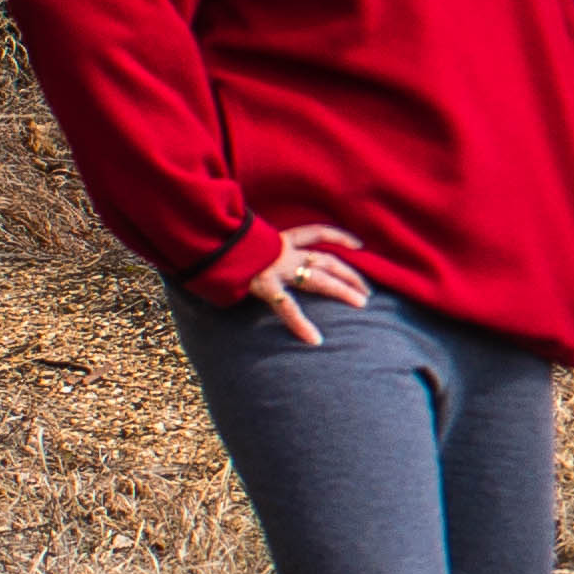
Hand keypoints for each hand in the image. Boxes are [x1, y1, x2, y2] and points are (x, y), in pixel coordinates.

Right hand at [231, 221, 381, 343]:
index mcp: (280, 240)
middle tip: (368, 290)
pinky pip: (287, 308)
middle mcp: (283, 252)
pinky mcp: (264, 285)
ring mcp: (276, 268)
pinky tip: (315, 340)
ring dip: (342, 290)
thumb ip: (256, 247)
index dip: (339, 237)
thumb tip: (257, 255)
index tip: (359, 245)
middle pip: (327, 260)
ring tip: (362, 304)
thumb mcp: (242, 240)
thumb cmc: (220, 241)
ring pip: (319, 279)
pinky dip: (301, 325)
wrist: (205, 238)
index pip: (316, 233)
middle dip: (350, 274)